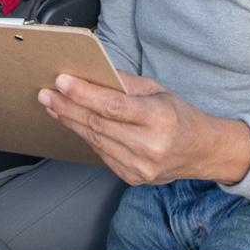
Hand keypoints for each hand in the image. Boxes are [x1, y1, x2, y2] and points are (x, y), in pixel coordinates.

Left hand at [37, 71, 249, 185]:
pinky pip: (101, 153)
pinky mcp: (133, 177)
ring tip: (53, 105)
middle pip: (98, 124)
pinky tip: (74, 123)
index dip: (84, 94)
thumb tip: (93, 72)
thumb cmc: (179, 116)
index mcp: (160, 119)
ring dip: (70, 121)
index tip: (62, 82)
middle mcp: (150, 146)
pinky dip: (85, 136)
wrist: (202, 151)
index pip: (113, 106)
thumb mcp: (158, 90)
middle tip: (46, 93)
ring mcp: (141, 166)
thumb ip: (125, 83)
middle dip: (67, 107)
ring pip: (95, 140)